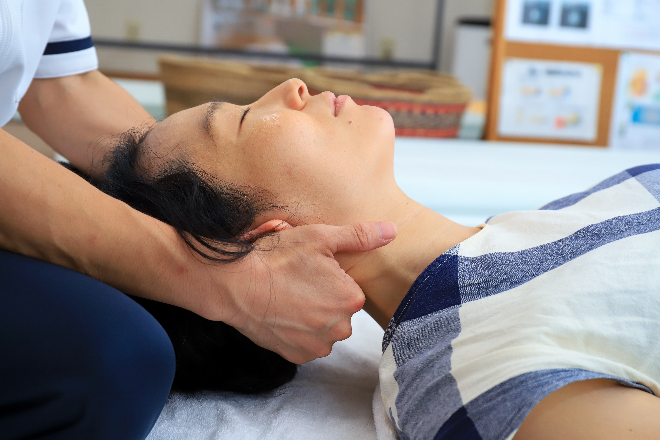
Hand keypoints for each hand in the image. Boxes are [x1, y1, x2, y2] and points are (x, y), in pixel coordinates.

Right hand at [191, 221, 395, 363]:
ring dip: (312, 318)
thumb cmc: (276, 258)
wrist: (235, 284)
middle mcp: (340, 328)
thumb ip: (360, 236)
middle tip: (298, 283)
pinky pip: (306, 344)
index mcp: (351, 299)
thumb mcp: (320, 237)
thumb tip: (393, 230)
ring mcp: (317, 345)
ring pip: (324, 329)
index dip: (329, 278)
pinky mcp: (297, 356)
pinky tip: (283, 314)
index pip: (349, 290)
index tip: (309, 270)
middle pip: (339, 311)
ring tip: (288, 298)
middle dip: (324, 299)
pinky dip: (297, 332)